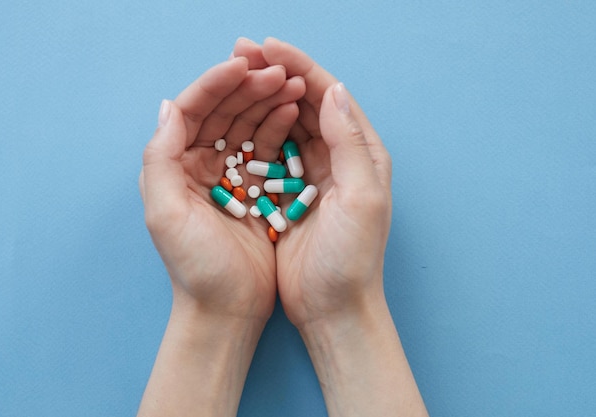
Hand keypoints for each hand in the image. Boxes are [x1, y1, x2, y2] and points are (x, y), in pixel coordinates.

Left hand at [139, 57, 303, 321]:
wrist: (227, 310)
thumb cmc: (196, 268)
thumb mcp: (166, 215)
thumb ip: (160, 159)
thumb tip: (169, 106)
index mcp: (173, 167)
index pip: (191, 111)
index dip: (215, 84)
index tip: (243, 65)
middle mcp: (198, 165)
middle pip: (221, 112)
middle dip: (247, 87)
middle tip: (277, 72)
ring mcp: (229, 175)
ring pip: (245, 125)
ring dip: (265, 101)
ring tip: (291, 84)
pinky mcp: (255, 188)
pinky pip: (265, 147)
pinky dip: (278, 126)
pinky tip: (293, 112)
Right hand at [234, 38, 427, 416]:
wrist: (333, 308)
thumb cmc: (353, 259)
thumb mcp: (361, 198)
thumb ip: (351, 143)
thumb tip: (335, 90)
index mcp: (362, 153)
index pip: (330, 96)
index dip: (299, 67)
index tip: (266, 46)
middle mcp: (339, 158)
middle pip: (306, 103)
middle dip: (275, 74)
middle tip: (241, 50)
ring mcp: (312, 175)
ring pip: (286, 123)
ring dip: (261, 97)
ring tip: (233, 73)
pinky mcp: (290, 193)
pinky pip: (271, 152)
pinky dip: (254, 131)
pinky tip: (234, 118)